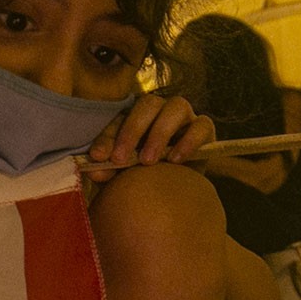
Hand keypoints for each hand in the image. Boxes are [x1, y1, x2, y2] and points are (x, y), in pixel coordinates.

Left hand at [82, 94, 213, 181]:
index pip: (120, 119)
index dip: (107, 136)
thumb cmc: (147, 180)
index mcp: (136, 118)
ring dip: (160, 133)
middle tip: (121, 159)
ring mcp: (185, 117)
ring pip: (176, 107)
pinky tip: (175, 161)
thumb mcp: (124, 176)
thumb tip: (94, 171)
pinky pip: (202, 126)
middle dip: (132, 131)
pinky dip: (189, 141)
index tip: (98, 157)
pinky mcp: (206, 129)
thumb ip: (110, 171)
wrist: (179, 194)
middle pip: (148, 104)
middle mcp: (161, 111)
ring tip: (148, 161)